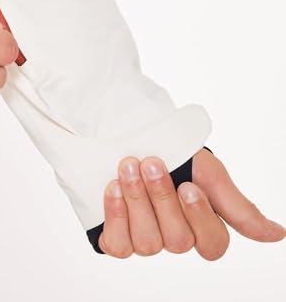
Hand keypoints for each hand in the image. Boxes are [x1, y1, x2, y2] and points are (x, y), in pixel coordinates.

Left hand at [99, 148, 284, 259]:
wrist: (131, 136)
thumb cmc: (173, 154)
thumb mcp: (207, 173)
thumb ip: (237, 206)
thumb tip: (277, 234)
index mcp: (200, 224)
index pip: (213, 244)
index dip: (199, 217)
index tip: (188, 185)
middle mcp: (174, 238)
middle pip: (178, 240)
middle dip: (162, 196)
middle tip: (151, 163)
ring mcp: (145, 240)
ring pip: (148, 243)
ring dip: (137, 199)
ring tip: (128, 167)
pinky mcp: (117, 239)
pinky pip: (119, 245)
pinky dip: (116, 214)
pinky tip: (113, 188)